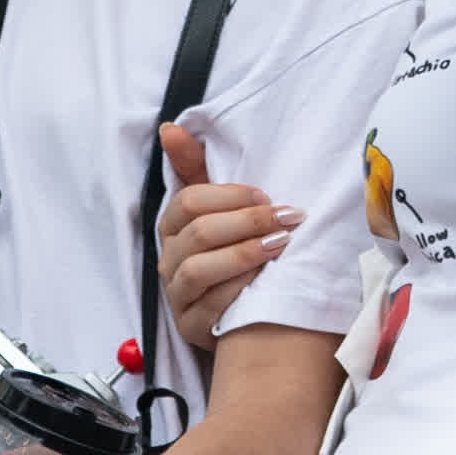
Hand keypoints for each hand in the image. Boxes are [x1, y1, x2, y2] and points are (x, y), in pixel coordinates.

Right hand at [154, 122, 294, 351]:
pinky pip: (212, 306)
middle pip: (200, 233)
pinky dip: (241, 289)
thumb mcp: (217, 207)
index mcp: (171, 226)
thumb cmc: (231, 247)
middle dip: (248, 222)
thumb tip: (170, 128)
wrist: (244, 308)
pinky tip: (266, 281)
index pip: (189, 201)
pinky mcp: (191, 326)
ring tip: (281, 245)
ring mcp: (177, 296)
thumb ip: (195, 167)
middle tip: (287, 218)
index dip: (231, 196)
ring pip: (201, 269)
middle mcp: (168, 260)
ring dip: (246, 254)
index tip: (267, 196)